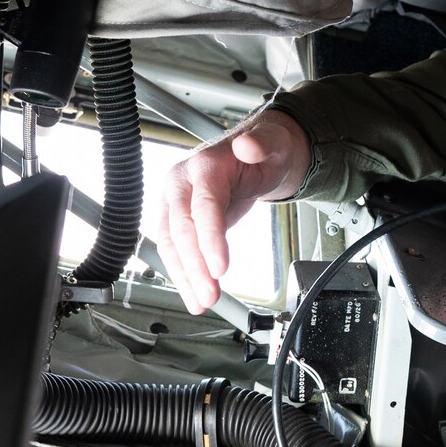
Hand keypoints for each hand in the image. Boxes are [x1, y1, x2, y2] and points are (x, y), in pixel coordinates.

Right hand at [150, 109, 309, 312]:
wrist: (257, 153)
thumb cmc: (266, 151)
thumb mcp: (274, 144)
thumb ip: (263, 145)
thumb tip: (249, 145)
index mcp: (204, 165)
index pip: (203, 206)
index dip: (210, 238)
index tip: (220, 268)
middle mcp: (182, 182)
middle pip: (182, 229)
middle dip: (194, 266)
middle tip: (210, 295)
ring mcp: (176, 201)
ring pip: (171, 243)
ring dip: (184, 276)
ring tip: (200, 302)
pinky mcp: (178, 218)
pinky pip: (175, 248)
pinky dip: (183, 273)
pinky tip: (193, 292)